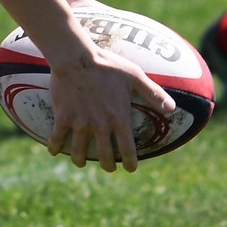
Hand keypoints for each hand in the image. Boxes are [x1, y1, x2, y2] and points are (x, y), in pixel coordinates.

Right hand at [45, 49, 174, 172]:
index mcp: (119, 118)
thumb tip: (172, 108)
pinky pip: (57, 138)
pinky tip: (54, 151)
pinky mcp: (63, 118)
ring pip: (79, 152)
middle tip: (108, 167)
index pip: (127, 149)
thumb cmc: (108, 65)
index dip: (130, 163)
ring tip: (81, 162)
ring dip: (80, 160)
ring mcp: (80, 123)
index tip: (131, 169)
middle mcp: (100, 126)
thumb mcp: (135, 76)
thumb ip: (153, 93)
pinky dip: (55, 147)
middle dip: (108, 166)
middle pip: (105, 156)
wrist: (77, 58)